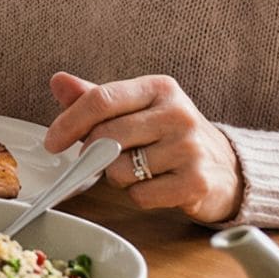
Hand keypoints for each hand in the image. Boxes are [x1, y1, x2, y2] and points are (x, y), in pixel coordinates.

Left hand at [43, 72, 243, 223]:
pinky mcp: (197, 182)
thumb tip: (58, 81)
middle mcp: (178, 113)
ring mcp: (190, 148)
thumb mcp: (135, 108)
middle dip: (95, 154)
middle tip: (107, 158)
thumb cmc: (169, 135)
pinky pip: (140, 195)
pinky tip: (158, 186)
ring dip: (119, 177)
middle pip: (106, 137)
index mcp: (159, 88)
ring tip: (143, 169)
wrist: (225, 167)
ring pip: (120, 170)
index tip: (52, 142)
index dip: (69, 122)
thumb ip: (95, 98)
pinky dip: (139, 196)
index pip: (101, 99)